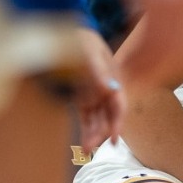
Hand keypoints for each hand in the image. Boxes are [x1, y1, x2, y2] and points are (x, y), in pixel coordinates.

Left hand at [71, 28, 122, 152]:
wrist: (63, 33)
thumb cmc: (80, 39)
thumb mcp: (89, 50)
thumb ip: (98, 69)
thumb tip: (106, 88)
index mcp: (113, 79)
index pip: (119, 104)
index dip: (118, 121)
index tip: (114, 137)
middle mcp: (106, 90)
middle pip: (108, 116)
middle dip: (102, 132)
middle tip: (93, 147)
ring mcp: (93, 95)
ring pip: (97, 119)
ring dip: (93, 135)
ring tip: (86, 150)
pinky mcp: (80, 99)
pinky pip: (85, 117)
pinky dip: (86, 129)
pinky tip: (84, 142)